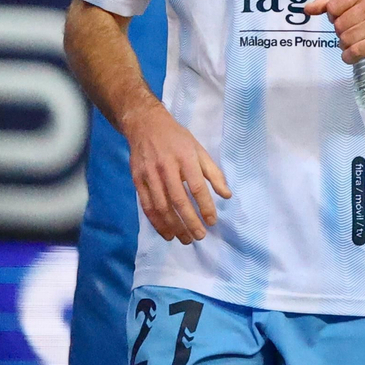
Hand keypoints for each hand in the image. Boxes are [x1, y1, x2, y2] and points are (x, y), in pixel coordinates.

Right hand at [123, 100, 231, 244]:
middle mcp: (167, 167)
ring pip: (162, 206)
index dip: (205, 206)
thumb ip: (213, 173)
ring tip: (185, 239)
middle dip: (190, 222)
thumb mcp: (198, 150)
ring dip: (174, 226)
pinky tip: (167, 233)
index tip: (212, 222)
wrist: (145, 125)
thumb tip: (227, 195)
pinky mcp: (138, 180)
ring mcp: (150, 174)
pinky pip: (147, 206)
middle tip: (199, 236)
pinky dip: (157, 223)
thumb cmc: (177, 138)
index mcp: (185, 157)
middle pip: (179, 200)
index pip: (197, 186)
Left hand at [304, 0, 364, 64]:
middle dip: (341, 33)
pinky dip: (350, 56)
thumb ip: (330, 3)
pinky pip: (354, 51)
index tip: (347, 20)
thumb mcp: (356, 4)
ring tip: (357, 44)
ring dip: (346, 46)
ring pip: (345, 39)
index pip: (332, 7)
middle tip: (354, 34)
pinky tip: (356, 54)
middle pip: (338, 25)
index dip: (335, 18)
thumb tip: (306, 9)